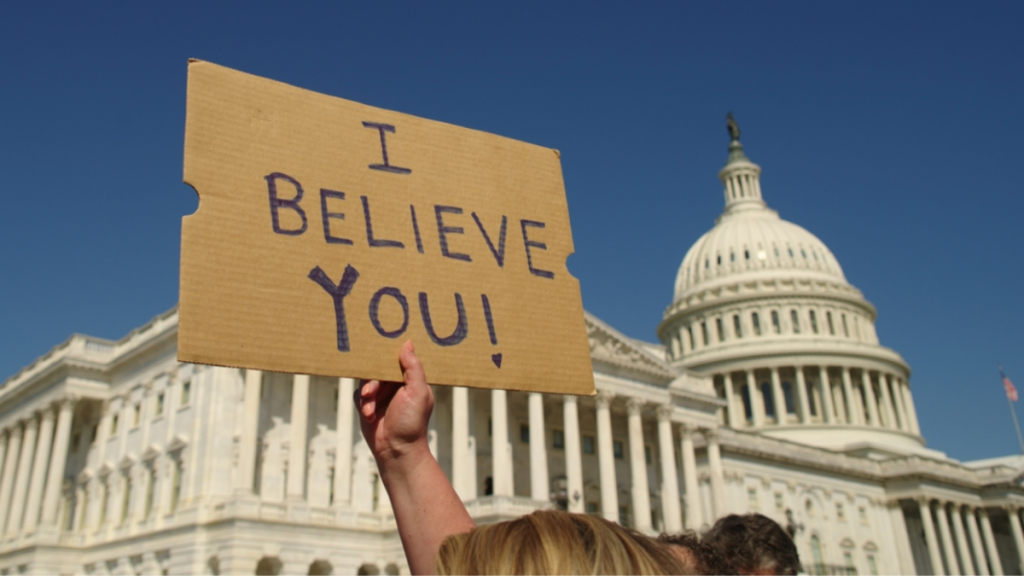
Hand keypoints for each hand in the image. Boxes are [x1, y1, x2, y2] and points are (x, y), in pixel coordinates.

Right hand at [356, 340, 433, 464]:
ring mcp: (381, 395)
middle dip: (373, 381)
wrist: (396, 450)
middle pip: (377, 370)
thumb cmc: (412, 422)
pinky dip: (362, 405)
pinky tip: (369, 416)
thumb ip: (413, 368)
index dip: (387, 357)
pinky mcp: (368, 405)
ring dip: (367, 395)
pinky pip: (358, 395)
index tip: (377, 350)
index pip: (397, 360)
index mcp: (410, 379)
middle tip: (371, 392)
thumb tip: (407, 343)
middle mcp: (395, 385)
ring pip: (366, 382)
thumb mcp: (417, 392)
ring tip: (370, 409)